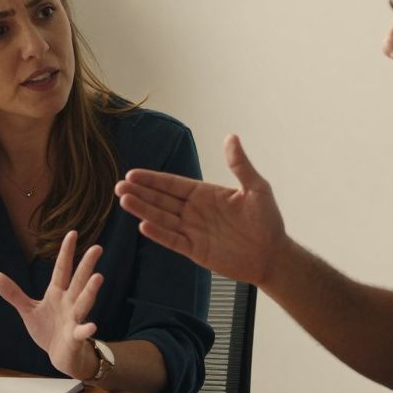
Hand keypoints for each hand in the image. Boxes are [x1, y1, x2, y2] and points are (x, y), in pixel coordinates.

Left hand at [0, 231, 102, 379]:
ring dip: (90, 291)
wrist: (60, 356)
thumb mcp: (28, 310)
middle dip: (87, 265)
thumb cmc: (48, 329)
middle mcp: (69, 302)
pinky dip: (86, 330)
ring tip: (98, 277)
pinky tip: (92, 326)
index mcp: (57, 293)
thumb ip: (14, 293)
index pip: (62, 269)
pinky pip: (81, 332)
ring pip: (83, 302)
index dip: (66, 252)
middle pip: (78, 280)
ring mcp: (74, 319)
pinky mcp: (75, 337)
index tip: (72, 233)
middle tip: (97, 248)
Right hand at [115, 134, 286, 288]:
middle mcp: (194, 211)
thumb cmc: (267, 220)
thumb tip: (231, 137)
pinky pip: (173, 240)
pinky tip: (143, 225)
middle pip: (161, 200)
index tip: (133, 173)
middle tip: (119, 186)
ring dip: (143, 210)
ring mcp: (192, 231)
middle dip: (140, 192)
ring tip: (124, 200)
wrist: (273, 255)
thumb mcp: (256, 188)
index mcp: (205, 194)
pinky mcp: (195, 250)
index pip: (173, 185)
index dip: (153, 179)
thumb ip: (240, 165)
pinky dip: (158, 234)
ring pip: (162, 218)